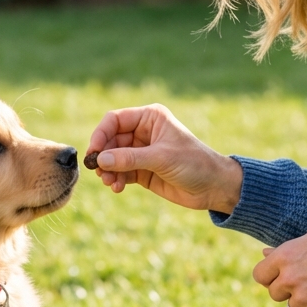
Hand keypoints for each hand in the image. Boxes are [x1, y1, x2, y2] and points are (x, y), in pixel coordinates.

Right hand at [86, 104, 242, 213]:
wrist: (214, 187)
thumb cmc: (194, 164)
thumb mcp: (161, 158)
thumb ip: (129, 158)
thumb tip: (100, 159)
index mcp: (150, 117)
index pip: (115, 120)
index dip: (101, 134)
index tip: (93, 152)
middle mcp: (143, 132)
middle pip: (110, 140)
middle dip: (103, 156)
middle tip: (99, 172)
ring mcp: (141, 152)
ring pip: (113, 158)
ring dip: (108, 170)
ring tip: (110, 183)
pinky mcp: (142, 170)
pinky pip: (120, 172)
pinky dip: (115, 179)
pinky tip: (117, 188)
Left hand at [252, 228, 306, 306]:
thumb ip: (286, 249)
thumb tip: (265, 253)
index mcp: (284, 257)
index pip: (260, 275)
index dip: (270, 276)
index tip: (281, 276)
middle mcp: (289, 279)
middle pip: (274, 293)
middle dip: (287, 290)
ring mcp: (303, 298)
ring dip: (305, 301)